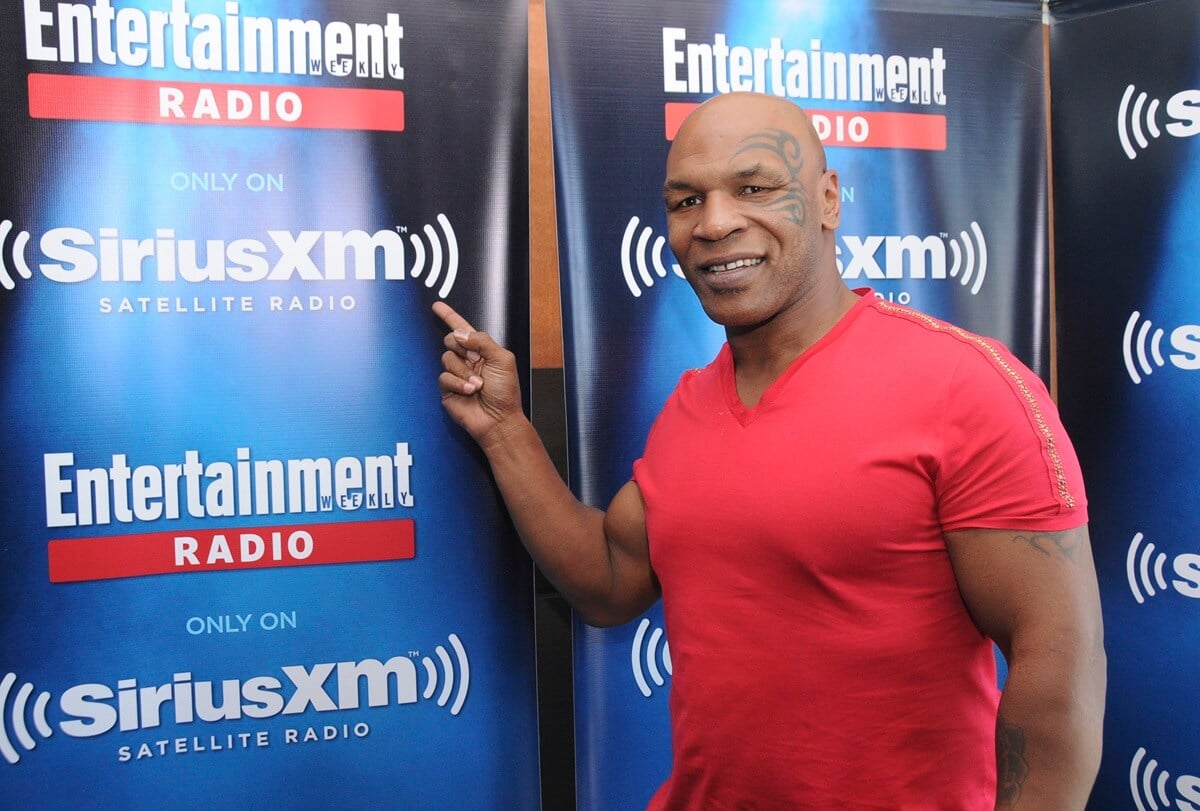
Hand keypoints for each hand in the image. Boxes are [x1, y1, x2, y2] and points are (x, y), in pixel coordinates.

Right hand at [432, 301, 523, 445]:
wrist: (499, 419)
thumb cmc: (505, 392)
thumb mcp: (503, 359)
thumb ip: (483, 341)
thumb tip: (460, 334)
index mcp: (482, 350)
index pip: (463, 329)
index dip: (449, 316)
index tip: (437, 306)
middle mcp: (467, 360)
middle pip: (451, 340)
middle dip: (463, 349)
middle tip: (477, 362)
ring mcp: (456, 374)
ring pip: (447, 358)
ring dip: (464, 371)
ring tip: (478, 385)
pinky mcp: (448, 389)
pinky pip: (444, 377)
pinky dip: (458, 383)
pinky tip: (470, 391)